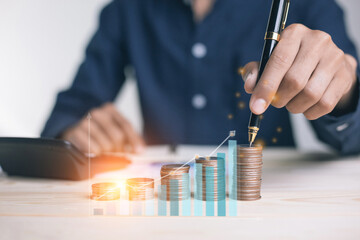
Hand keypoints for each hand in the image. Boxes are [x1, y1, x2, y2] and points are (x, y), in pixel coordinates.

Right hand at [61, 103, 144, 154]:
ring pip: (107, 144)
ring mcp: (85, 122)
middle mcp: (97, 113)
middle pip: (117, 136)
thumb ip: (129, 137)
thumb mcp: (114, 130)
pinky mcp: (75, 133)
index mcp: (109, 109)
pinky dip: (98, 154)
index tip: (138, 151)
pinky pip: (94, 149)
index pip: (126, 125)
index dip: (134, 140)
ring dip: (108, 154)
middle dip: (120, 149)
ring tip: (105, 153)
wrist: (71, 130)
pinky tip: (95, 153)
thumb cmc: (97, 132)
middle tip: (118, 155)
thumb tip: (140, 150)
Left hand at [241, 24, 357, 119]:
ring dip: (294, 107)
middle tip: (275, 103)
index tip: (256, 107)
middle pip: (294, 81)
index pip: (278, 62)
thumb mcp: (269, 62)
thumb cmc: (291, 63)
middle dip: (280, 99)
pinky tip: (305, 106)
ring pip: (310, 94)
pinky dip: (310, 112)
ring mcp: (334, 57)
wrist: (324, 65)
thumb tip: (250, 86)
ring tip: (290, 103)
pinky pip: (325, 104)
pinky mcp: (344, 76)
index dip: (265, 87)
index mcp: (294, 33)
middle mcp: (317, 40)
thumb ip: (255, 72)